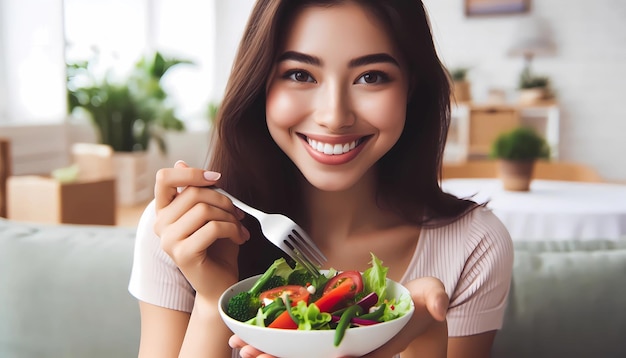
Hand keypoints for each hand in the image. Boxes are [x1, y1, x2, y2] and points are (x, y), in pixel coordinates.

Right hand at [153, 160, 249, 301]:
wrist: (220, 284)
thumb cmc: (217, 248)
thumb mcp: (209, 214)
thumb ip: (197, 192)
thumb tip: (180, 163)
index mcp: (164, 211)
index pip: (164, 178)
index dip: (192, 173)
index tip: (216, 178)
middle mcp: (160, 225)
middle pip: (194, 193)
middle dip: (224, 200)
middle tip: (238, 214)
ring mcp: (169, 240)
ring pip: (205, 210)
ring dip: (231, 217)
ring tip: (240, 228)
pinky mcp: (183, 254)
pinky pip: (213, 228)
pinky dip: (233, 230)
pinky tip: (239, 238)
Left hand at [228, 277, 447, 357]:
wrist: (416, 307)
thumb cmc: (423, 304)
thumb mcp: (432, 297)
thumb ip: (435, 299)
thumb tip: (439, 306)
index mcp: (370, 345)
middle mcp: (350, 345)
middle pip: (309, 357)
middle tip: (245, 354)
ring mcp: (339, 336)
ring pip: (300, 349)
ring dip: (271, 348)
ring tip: (240, 346)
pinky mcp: (332, 323)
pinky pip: (303, 331)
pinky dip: (280, 331)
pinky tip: (255, 329)